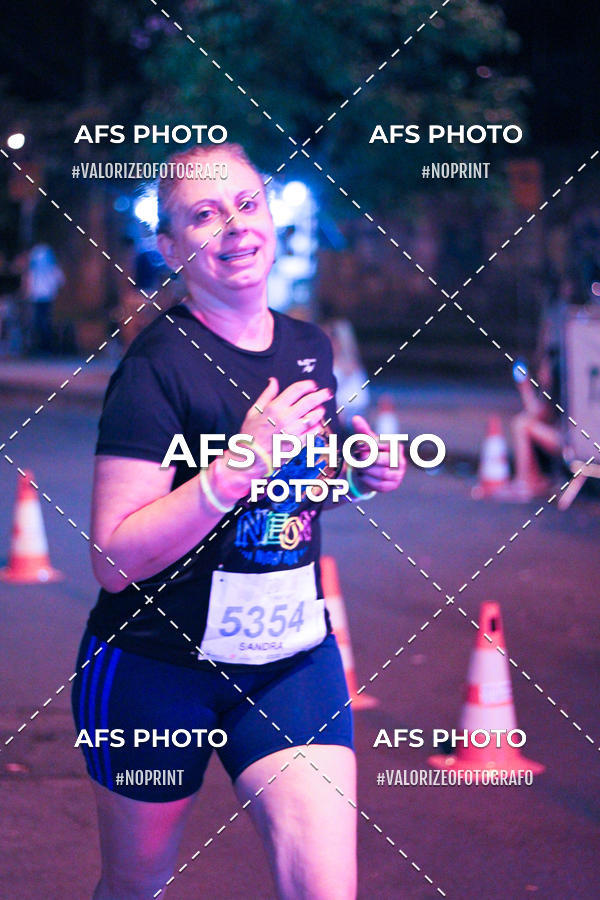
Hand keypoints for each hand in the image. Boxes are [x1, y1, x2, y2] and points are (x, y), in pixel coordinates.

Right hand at [217, 377, 331, 494]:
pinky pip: (313, 432)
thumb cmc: (251, 435)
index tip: (312, 385)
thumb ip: (266, 395)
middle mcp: (285, 418)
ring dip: (320, 411)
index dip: (307, 385)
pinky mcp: (297, 444)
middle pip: (309, 401)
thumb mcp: (254, 411)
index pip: (296, 390)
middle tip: (327, 393)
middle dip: (321, 395)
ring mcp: (292, 431)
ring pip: (314, 417)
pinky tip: (315, 425)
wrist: (250, 457)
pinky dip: (317, 427)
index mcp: (274, 408)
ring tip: (320, 410)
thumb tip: (273, 381)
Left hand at [348, 414, 406, 493]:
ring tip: (359, 469)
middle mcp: (401, 460)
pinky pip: (381, 485)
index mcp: (395, 446)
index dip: (368, 448)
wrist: (368, 472)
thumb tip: (356, 418)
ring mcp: (399, 474)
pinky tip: (363, 476)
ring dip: (366, 471)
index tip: (359, 449)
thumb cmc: (369, 454)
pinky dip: (369, 481)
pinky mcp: (394, 485)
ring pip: (382, 474)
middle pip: (383, 461)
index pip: (382, 446)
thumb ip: (362, 431)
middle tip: (357, 460)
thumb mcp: (366, 442)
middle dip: (366, 461)